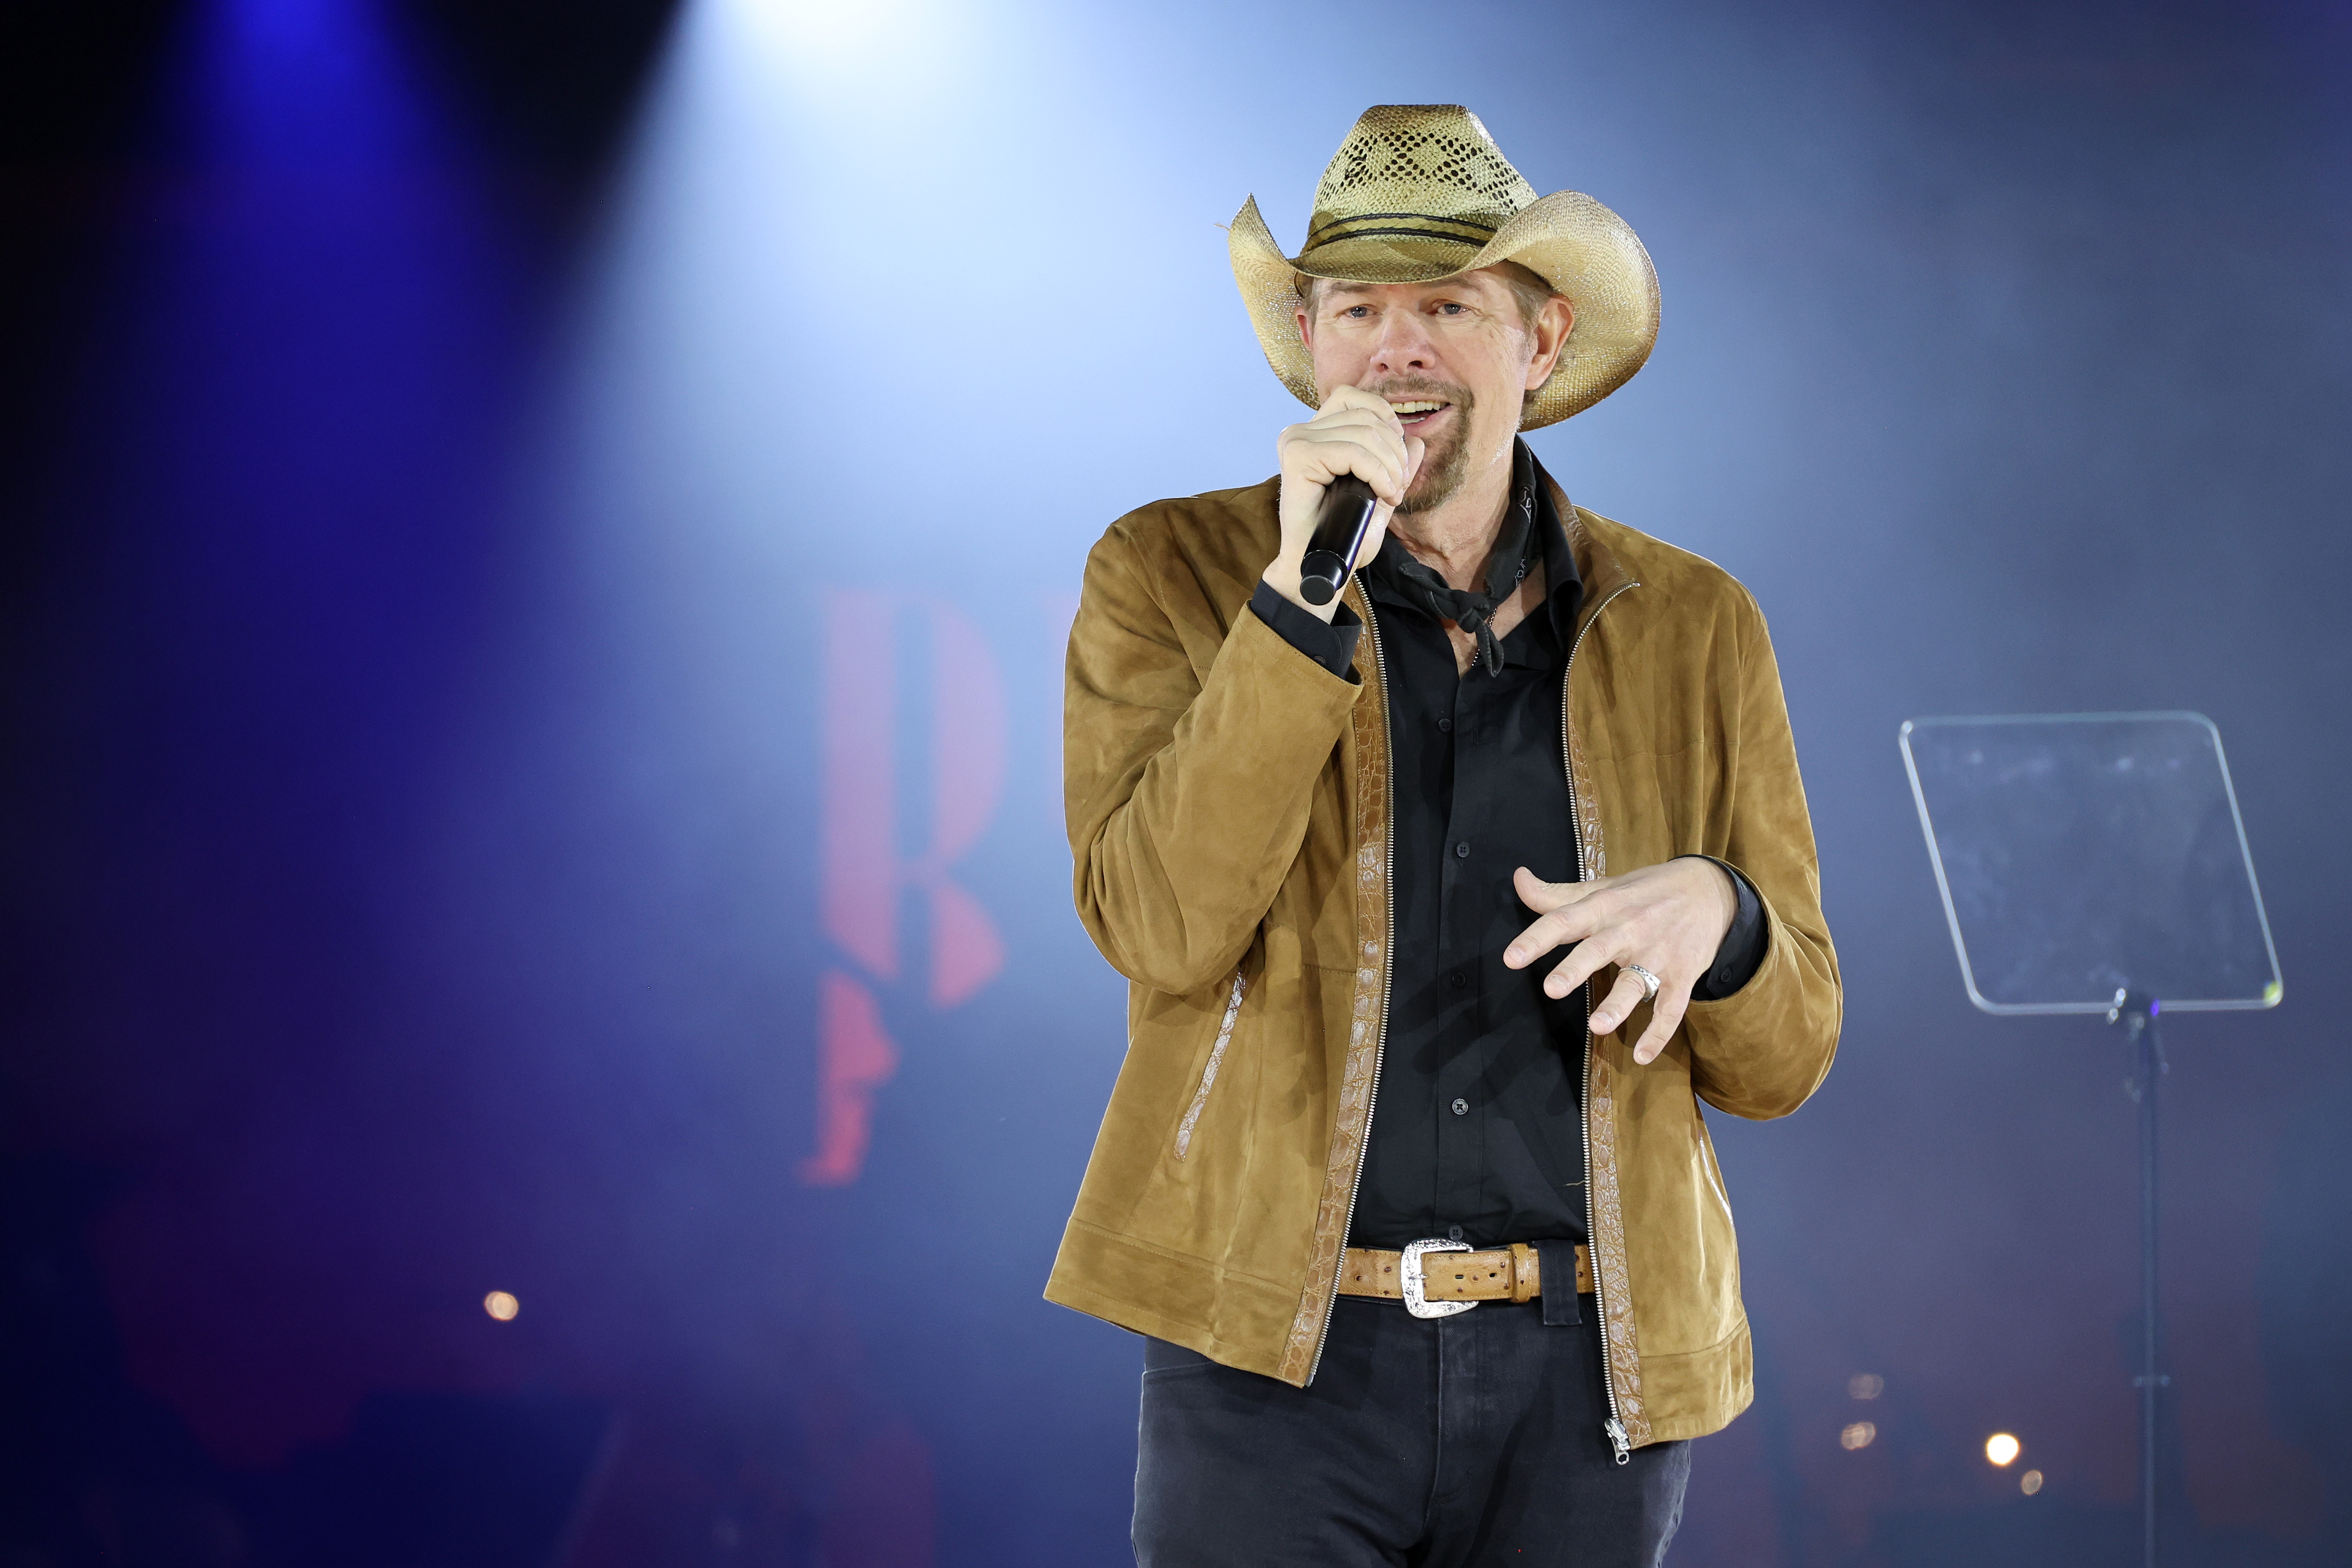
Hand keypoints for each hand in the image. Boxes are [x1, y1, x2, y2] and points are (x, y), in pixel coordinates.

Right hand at [1263, 385, 1425, 619]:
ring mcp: (1296, 442)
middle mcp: (1300, 432)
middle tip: (1397, 487)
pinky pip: (1352, 451)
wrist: (1318, 567)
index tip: (1397, 454)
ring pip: (1363, 432)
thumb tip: (1417, 440)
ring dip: (1390, 466)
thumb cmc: (1342, 534)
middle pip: (1365, 416)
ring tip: (1391, 494)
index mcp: (1315, 433)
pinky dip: (1377, 472)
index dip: (1383, 415)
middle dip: (1395, 451)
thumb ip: (1394, 466)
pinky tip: (1382, 493)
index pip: (1352, 397)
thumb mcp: (1377, 494)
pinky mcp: (1297, 457)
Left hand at [1503, 859, 1738, 1065]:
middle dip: (1575, 969)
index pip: (1565, 920)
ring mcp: (1657, 954)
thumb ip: (1558, 894)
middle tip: (1551, 989)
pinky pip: (1671, 1007)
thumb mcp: (1603, 888)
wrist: (1710, 890)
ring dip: (1618, 1005)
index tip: (1511, 958)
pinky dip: (1659, 1033)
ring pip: (1636, 982)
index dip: (1537, 938)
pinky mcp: (1682, 975)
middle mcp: (1629, 929)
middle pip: (1598, 949)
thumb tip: (1518, 878)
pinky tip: (1642, 1055)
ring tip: (1598, 1026)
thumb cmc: (1646, 892)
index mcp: (1604, 907)